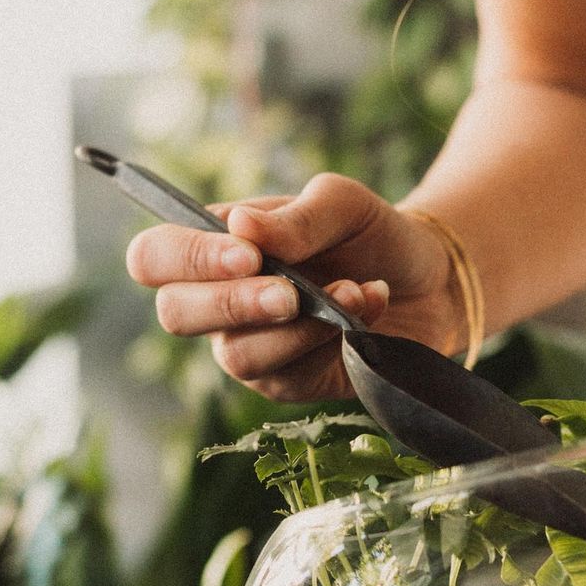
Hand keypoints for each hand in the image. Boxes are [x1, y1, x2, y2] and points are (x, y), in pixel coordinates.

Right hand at [126, 173, 459, 401]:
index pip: (155, 256)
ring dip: (296, 327)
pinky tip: (366, 308)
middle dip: (231, 303)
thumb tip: (240, 227)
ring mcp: (251, 344)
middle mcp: (220, 299)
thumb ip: (294, 217)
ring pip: (235, 355)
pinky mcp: (287, 381)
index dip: (185, 258)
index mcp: (217, 246)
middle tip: (290, 292)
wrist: (431, 280)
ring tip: (351, 292)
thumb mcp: (343, 204)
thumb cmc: (371, 234)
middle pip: (175, 313)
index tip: (246, 254)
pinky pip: (286, 375)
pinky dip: (328, 341)